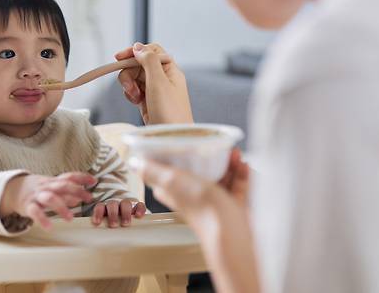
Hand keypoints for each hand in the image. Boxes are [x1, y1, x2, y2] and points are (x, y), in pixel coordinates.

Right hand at [0, 172, 96, 228]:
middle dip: (77, 191)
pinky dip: (42, 219)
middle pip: (62, 185)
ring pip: (49, 198)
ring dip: (61, 207)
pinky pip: (35, 212)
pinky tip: (50, 227)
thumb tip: (79, 199)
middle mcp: (46, 186)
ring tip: (70, 218)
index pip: (69, 176)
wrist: (13, 189)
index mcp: (53, 181)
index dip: (82, 178)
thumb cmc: (38, 190)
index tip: (94, 181)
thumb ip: (66, 193)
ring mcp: (37, 196)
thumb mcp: (52, 188)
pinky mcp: (28, 206)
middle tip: (89, 199)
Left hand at [91, 199, 146, 227]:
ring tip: (125, 224)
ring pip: (126, 203)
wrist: (126, 213)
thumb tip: (94, 246)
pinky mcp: (137, 206)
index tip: (96, 223)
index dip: (98, 213)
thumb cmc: (113, 223)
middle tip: (113, 225)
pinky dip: (139, 209)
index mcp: (105, 208)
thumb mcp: (106, 225)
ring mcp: (127, 204)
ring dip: (125, 213)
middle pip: (112, 204)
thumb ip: (101, 230)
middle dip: (112, 214)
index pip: (100, 207)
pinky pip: (139, 205)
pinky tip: (139, 216)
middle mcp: (115, 204)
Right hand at [115, 42, 192, 124]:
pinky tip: (135, 102)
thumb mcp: (159, 81)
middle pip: (138, 64)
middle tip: (129, 87)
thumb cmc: (170, 112)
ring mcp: (155, 90)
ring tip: (134, 97)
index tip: (118, 58)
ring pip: (134, 77)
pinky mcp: (148, 101)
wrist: (170, 139)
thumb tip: (138, 47)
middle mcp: (163, 77)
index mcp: (169, 69)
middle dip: (129, 72)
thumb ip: (149, 60)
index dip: (134, 51)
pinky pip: (134, 90)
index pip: (151, 51)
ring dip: (129, 84)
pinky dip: (131, 94)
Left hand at [131, 148, 249, 228]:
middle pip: (198, 173)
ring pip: (220, 178)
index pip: (169, 174)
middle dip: (207, 157)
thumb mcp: (173, 182)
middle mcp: (193, 198)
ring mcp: (214, 204)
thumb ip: (154, 171)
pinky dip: (240, 174)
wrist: (232, 235)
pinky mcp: (232, 208)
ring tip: (233, 152)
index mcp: (176, 192)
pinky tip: (244, 164)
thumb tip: (134, 162)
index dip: (174, 158)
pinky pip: (236, 187)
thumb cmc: (203, 209)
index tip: (183, 142)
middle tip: (216, 145)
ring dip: (227, 164)